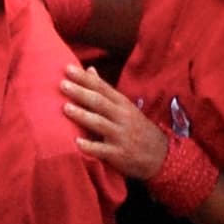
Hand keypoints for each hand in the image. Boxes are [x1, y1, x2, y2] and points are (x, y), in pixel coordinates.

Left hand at [58, 63, 168, 179]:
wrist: (161, 155)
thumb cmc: (135, 128)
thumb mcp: (124, 107)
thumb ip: (105, 91)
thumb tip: (89, 69)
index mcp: (122, 104)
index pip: (102, 87)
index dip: (85, 78)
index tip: (67, 68)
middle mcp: (122, 117)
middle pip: (99, 102)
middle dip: (81, 92)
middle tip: (62, 84)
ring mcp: (121, 135)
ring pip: (100, 123)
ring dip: (82, 115)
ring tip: (65, 108)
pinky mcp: (119, 154)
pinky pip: (102, 150)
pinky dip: (90, 146)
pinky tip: (76, 143)